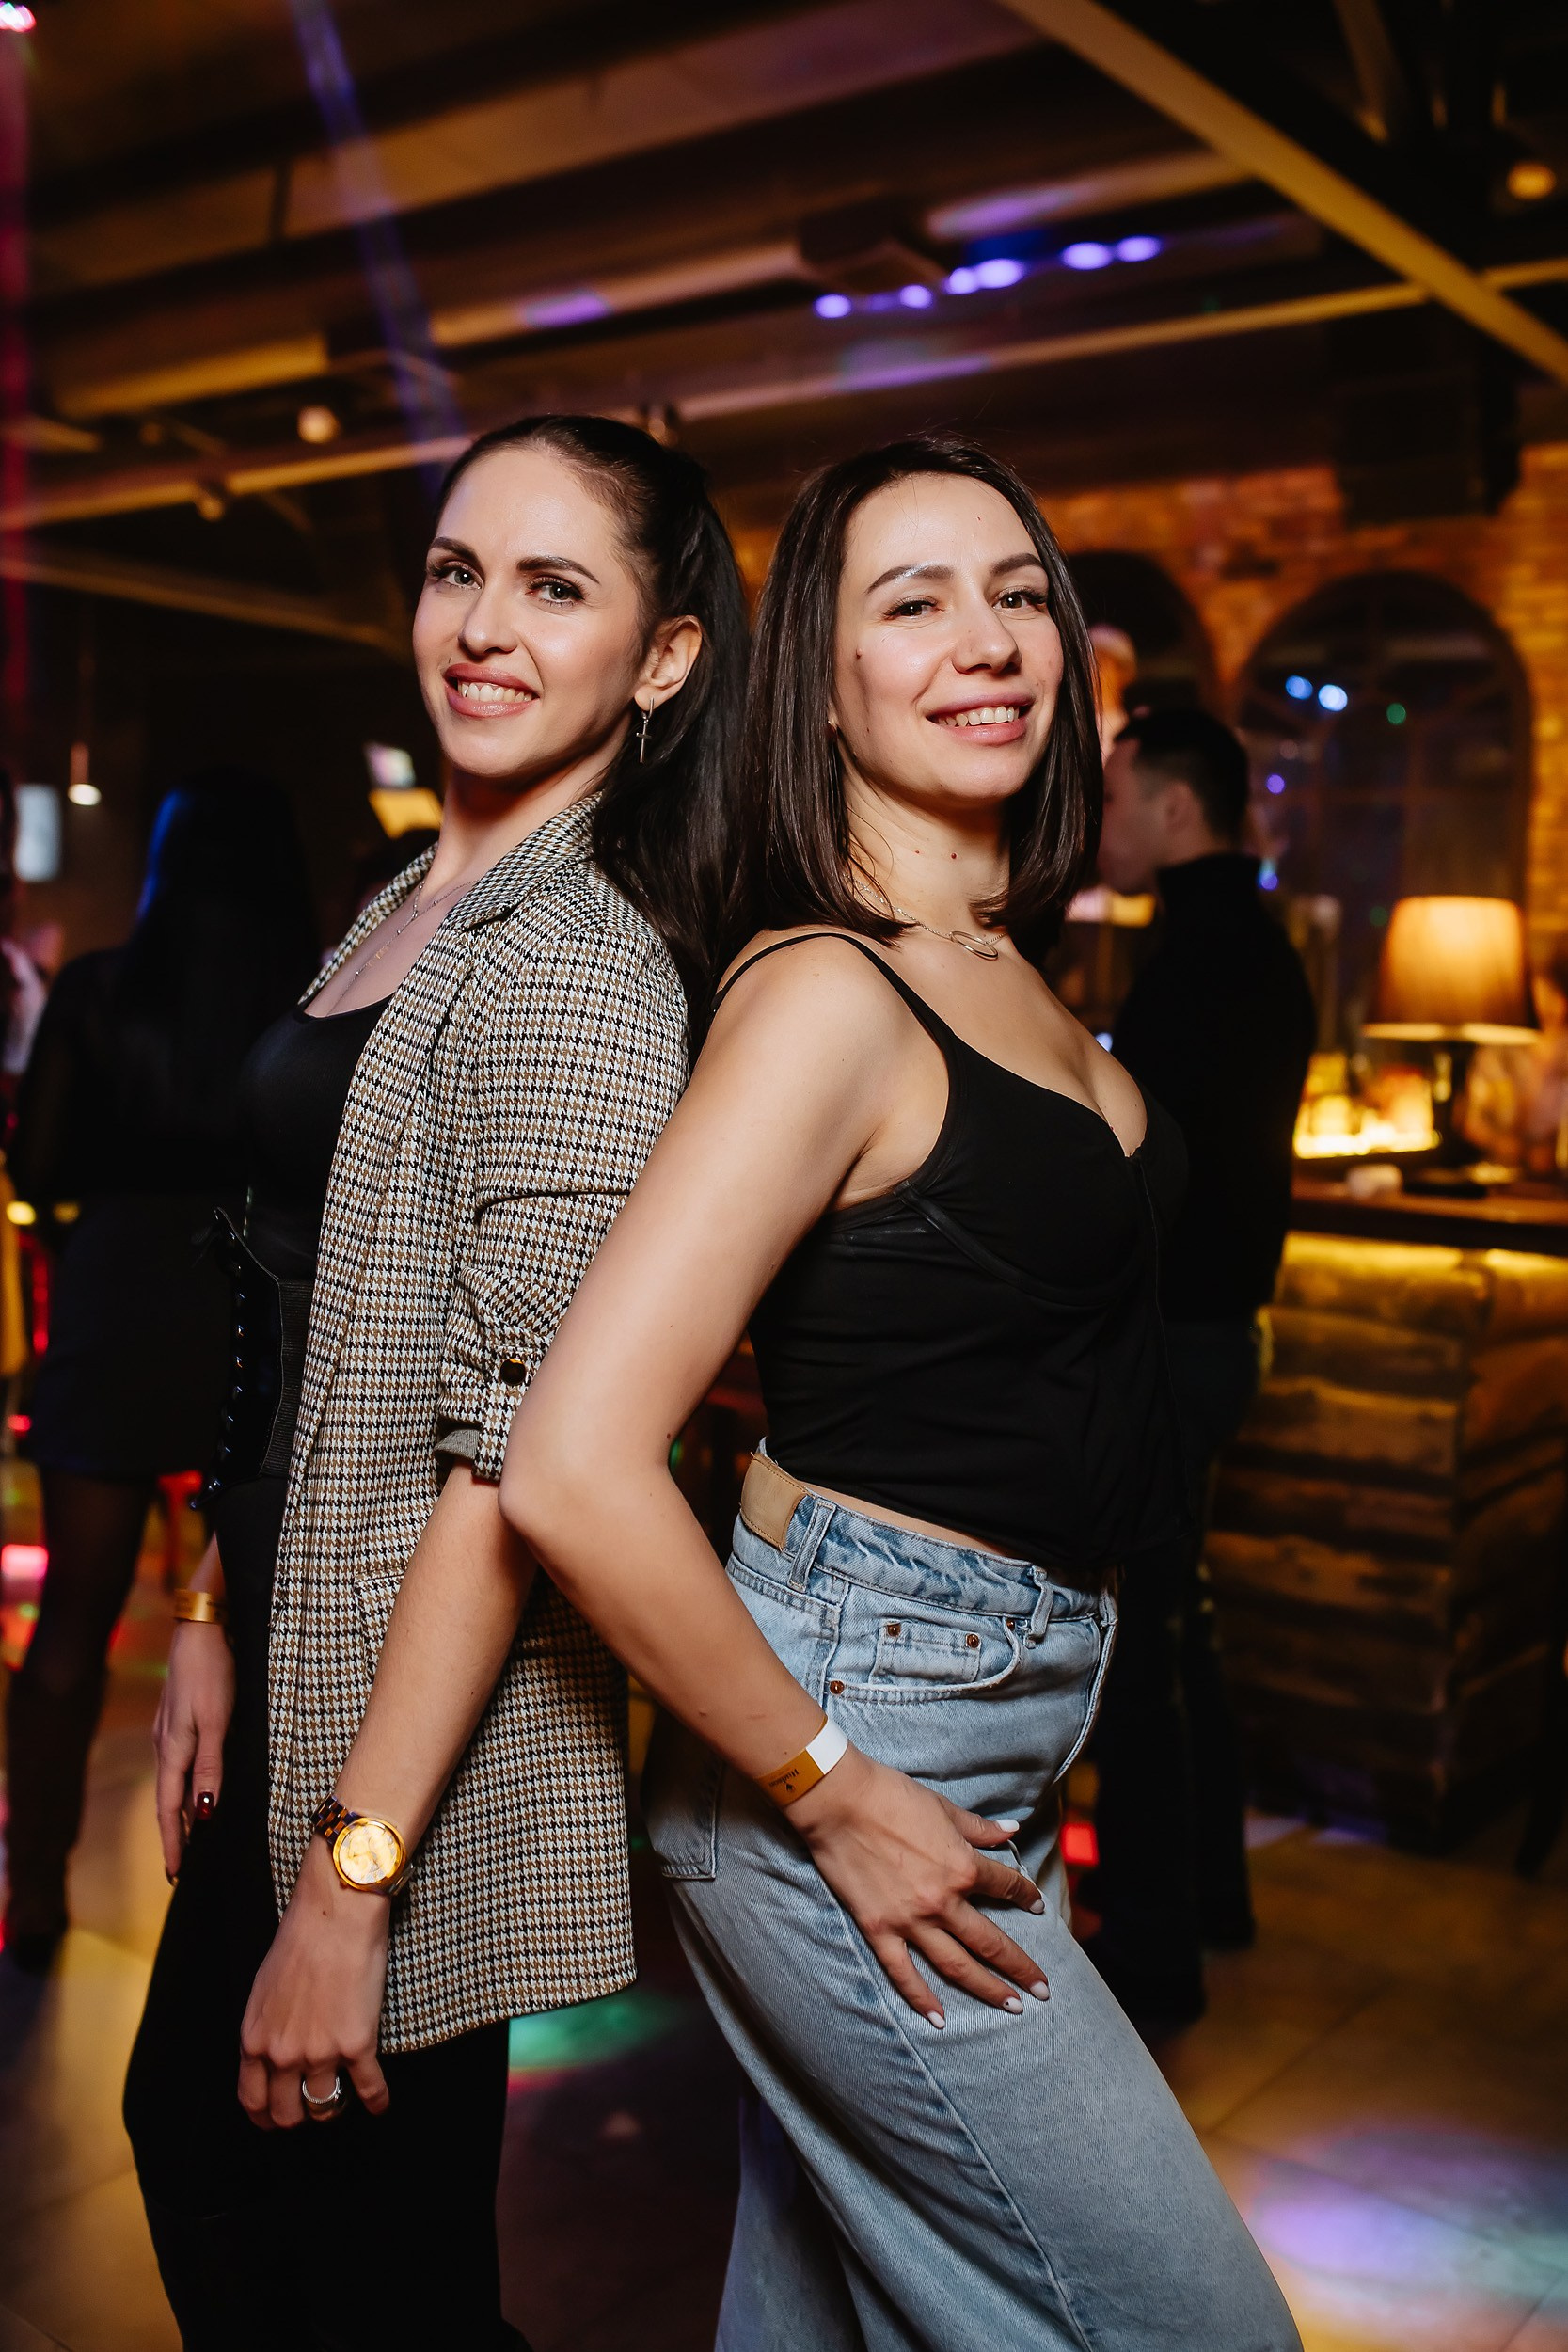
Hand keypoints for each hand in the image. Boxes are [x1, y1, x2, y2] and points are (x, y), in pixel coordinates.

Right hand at [153, 1621, 234, 1876]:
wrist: (203, 1627)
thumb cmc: (213, 1671)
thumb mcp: (217, 1721)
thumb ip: (210, 1767)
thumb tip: (202, 1812)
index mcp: (172, 1749)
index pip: (168, 1809)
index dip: (173, 1842)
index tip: (176, 1874)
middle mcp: (165, 1744)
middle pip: (168, 1800)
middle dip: (173, 1834)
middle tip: (181, 1867)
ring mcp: (170, 1730)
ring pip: (173, 1782)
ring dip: (179, 1812)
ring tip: (189, 1838)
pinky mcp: (180, 1718)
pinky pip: (180, 1764)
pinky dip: (185, 1786)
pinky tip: (195, 1790)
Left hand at [238, 1839, 391, 2128]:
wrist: (336, 1914)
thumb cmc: (301, 1939)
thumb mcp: (264, 1989)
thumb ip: (266, 2028)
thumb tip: (273, 2051)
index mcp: (255, 2040)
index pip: (252, 2100)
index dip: (265, 2117)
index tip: (276, 2118)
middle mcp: (283, 2054)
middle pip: (286, 2114)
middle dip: (299, 2118)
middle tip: (311, 2110)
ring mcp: (320, 2052)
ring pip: (325, 2107)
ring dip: (336, 2109)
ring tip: (346, 2099)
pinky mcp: (357, 2044)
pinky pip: (369, 2090)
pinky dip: (377, 2102)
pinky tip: (380, 2103)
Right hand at [790, 1746, 1049, 2027]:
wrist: (839, 1801)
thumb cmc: (892, 1796)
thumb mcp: (943, 1808)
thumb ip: (979, 1828)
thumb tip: (1012, 1831)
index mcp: (963, 1867)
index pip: (1007, 1886)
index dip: (1026, 1896)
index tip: (1038, 1907)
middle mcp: (943, 1901)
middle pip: (991, 1941)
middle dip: (1020, 1967)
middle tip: (1043, 1989)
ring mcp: (911, 1920)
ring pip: (957, 1965)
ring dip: (987, 1989)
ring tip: (1012, 2007)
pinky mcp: (879, 1929)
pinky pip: (903, 1973)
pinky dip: (922, 1999)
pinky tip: (940, 2020)